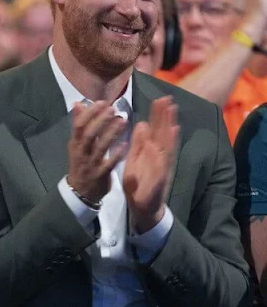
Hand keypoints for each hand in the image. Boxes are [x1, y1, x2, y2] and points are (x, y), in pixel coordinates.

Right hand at [67, 101, 127, 203]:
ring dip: (111, 133)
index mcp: (75, 143)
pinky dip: (116, 154)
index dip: (90, 113)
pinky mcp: (100, 175)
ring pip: (99, 147)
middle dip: (100, 120)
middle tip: (113, 109)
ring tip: (123, 121)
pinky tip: (125, 144)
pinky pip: (108, 164)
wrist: (80, 192)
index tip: (102, 102)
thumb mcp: (77, 144)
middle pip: (88, 134)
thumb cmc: (81, 163)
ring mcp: (90, 164)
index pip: (79, 125)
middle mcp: (81, 152)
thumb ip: (78, 124)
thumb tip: (78, 103)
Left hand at [123, 96, 178, 233]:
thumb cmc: (138, 185)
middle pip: (163, 133)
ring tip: (172, 110)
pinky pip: (165, 160)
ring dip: (169, 126)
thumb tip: (141, 124)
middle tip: (167, 97)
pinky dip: (169, 147)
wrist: (142, 209)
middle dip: (165, 116)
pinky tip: (173, 134)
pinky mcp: (161, 176)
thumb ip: (137, 144)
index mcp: (150, 152)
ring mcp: (161, 166)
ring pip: (167, 143)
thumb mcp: (133, 160)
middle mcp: (158, 156)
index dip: (158, 116)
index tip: (160, 99)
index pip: (154, 131)